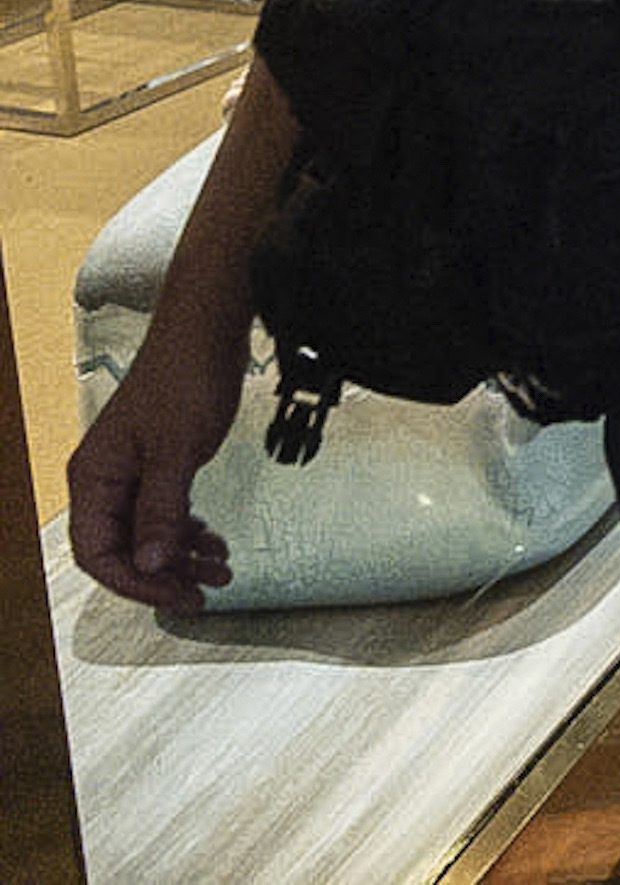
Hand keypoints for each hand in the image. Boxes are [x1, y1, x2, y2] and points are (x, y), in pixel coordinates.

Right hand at [66, 310, 243, 607]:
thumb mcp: (175, 451)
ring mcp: (131, 472)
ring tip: (220, 570)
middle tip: (204, 592)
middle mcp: (105, 479)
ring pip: (147, 534)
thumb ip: (160, 511)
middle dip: (162, 575)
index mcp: (93, 478)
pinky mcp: (157, 464)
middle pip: (121, 550)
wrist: (208, 331)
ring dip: (181, 557)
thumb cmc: (185, 377)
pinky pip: (163, 514)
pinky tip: (212, 541)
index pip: (96, 553)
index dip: (133, 581)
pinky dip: (188, 532)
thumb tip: (149, 565)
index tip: (175, 595)